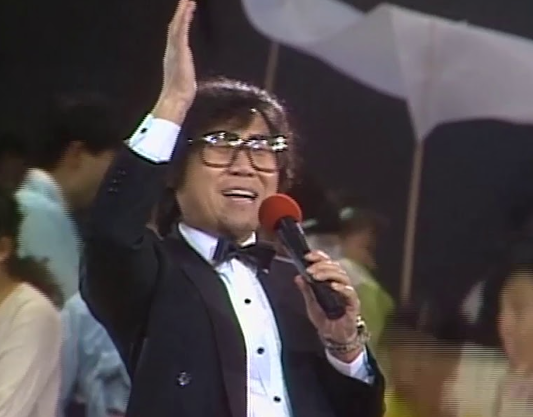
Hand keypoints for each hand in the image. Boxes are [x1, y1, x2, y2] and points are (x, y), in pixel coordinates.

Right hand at [153, 0, 196, 122]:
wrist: (176, 99)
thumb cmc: (180, 93)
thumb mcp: (185, 78)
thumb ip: (185, 71)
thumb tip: (187, 77)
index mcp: (173, 55)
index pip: (176, 34)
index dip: (180, 22)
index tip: (185, 10)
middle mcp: (171, 49)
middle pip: (175, 26)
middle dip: (180, 12)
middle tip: (185, 0)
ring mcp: (175, 48)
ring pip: (177, 24)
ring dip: (182, 10)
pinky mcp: (180, 49)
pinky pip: (182, 29)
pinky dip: (184, 17)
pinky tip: (189, 7)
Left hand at [295, 250, 362, 360]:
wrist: (334, 337)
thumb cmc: (325, 319)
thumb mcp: (311, 304)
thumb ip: (306, 290)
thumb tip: (297, 277)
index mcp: (331, 280)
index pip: (328, 262)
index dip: (319, 256)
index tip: (307, 256)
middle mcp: (341, 283)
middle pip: (335, 266)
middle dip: (321, 265)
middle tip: (310, 270)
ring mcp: (348, 292)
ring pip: (342, 276)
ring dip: (328, 273)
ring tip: (316, 276)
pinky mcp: (353, 303)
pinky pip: (350, 292)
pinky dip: (341, 287)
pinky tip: (332, 286)